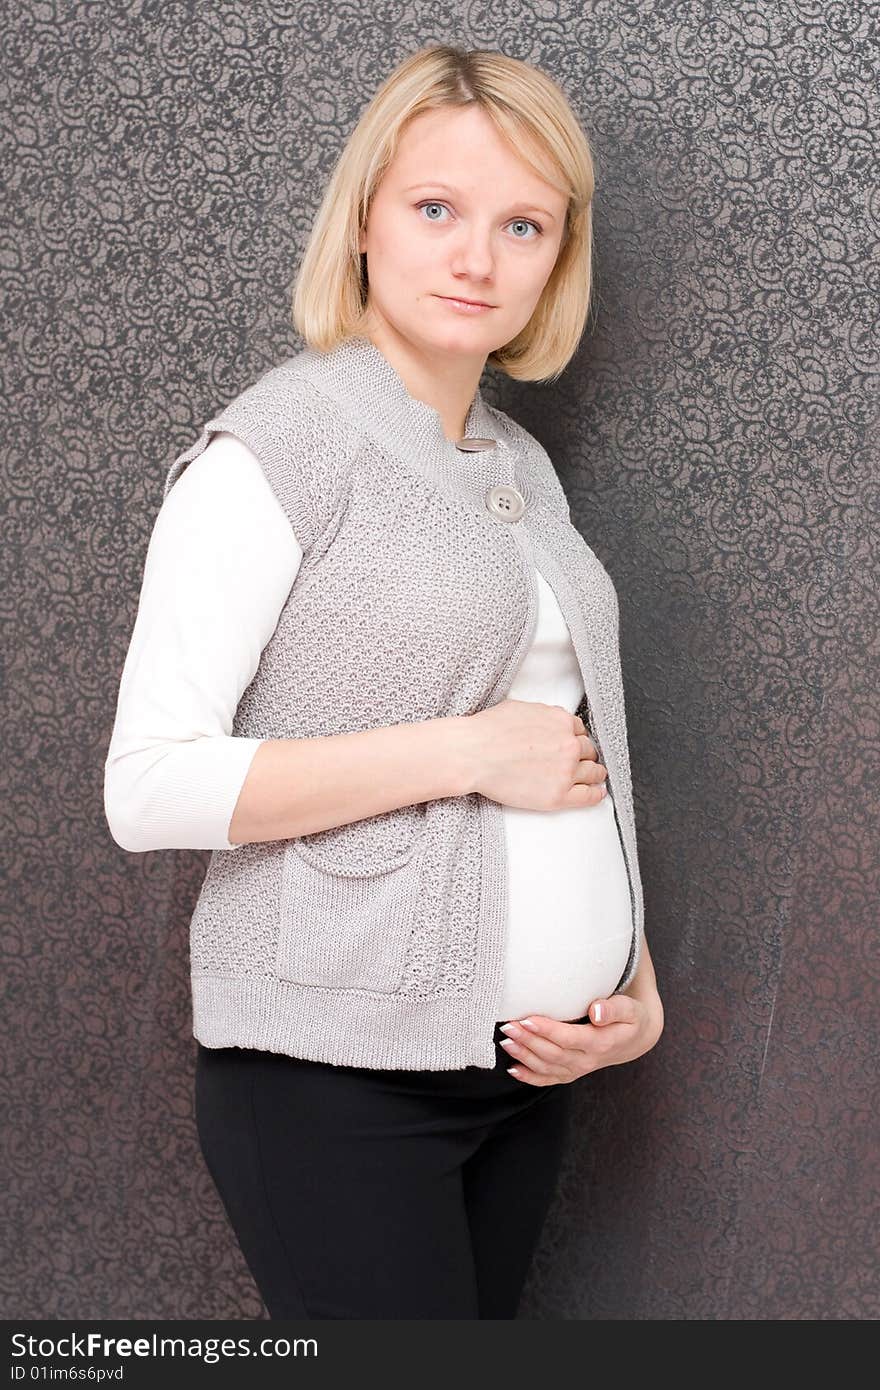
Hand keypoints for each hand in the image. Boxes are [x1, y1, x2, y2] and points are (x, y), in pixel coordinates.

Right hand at [463, 700, 607, 810]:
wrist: (473, 754)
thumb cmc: (487, 731)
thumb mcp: (521, 709)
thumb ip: (542, 716)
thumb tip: (548, 723)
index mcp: (561, 721)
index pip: (580, 730)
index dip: (576, 738)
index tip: (574, 745)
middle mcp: (568, 745)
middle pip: (588, 751)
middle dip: (585, 755)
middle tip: (581, 761)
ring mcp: (565, 771)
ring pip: (593, 772)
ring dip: (595, 774)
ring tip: (594, 778)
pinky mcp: (558, 796)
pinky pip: (588, 797)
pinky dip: (596, 795)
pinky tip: (597, 794)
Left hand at [498, 992, 663, 1085]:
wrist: (634, 1039)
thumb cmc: (630, 1018)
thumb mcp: (630, 1009)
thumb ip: (614, 1009)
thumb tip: (597, 1011)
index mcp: (600, 1043)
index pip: (569, 1038)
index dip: (547, 1030)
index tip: (527, 1019)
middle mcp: (587, 1060)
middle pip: (553, 1053)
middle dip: (528, 1041)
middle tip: (508, 1027)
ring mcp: (578, 1069)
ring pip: (547, 1067)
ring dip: (524, 1055)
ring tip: (505, 1041)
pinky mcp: (571, 1073)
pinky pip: (548, 1079)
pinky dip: (529, 1076)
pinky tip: (513, 1068)